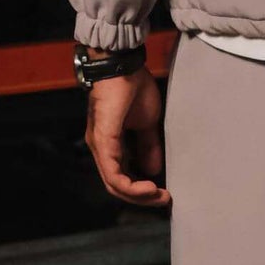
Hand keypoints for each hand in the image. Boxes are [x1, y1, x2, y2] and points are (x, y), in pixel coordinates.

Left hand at [83, 65, 170, 209]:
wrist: (121, 65)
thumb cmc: (131, 87)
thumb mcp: (147, 122)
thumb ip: (149, 146)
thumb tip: (154, 169)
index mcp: (110, 144)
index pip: (121, 177)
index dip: (141, 190)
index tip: (164, 192)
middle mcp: (100, 148)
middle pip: (116, 186)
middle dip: (141, 198)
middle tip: (165, 198)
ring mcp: (99, 146)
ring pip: (114, 184)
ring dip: (138, 195)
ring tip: (159, 194)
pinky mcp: (102, 140)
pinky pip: (113, 173)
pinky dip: (131, 185)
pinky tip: (150, 185)